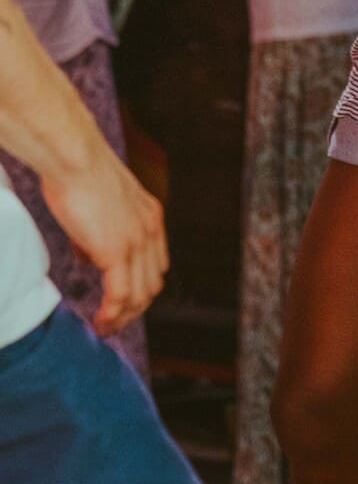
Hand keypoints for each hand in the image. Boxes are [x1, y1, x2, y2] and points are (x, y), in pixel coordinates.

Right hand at [41, 146, 167, 335]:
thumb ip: (98, 231)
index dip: (142, 286)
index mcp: (151, 216)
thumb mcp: (98, 204)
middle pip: (152, 284)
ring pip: (140, 295)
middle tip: (113, 321)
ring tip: (105, 327)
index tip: (123, 301)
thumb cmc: (78, 172)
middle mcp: (150, 230)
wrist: (74, 156)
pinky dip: (112, 314)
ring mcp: (136, 241)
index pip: (157, 264)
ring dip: (123, 317)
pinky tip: (100, 322)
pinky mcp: (116, 250)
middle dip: (134, 308)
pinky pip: (121, 295)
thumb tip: (88, 254)